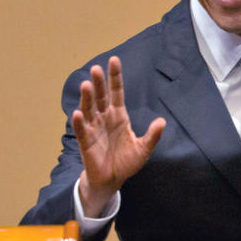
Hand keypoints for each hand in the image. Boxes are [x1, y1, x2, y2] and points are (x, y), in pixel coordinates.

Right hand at [71, 56, 164, 215]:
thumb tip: (162, 121)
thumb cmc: (127, 161)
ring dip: (87, 98)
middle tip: (96, 68)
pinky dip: (80, 122)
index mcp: (119, 116)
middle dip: (99, 83)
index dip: (115, 77)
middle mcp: (104, 118)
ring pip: (89, 109)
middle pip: (101, 97)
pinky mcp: (86, 142)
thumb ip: (152, 135)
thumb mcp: (144, 148)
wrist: (112, 179)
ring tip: (86, 85)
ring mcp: (94, 129)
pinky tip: (79, 113)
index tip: (114, 60)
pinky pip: (82, 130)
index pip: (116, 93)